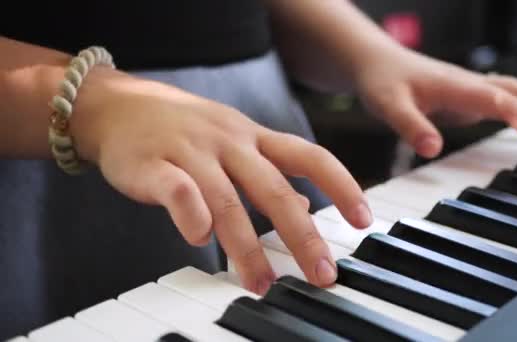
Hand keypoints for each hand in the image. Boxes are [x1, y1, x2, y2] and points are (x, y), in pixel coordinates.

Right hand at [70, 68, 372, 293]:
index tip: (363, 220)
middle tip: (322, 274)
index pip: (310, 157)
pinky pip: (176, 189)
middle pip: (275, 189)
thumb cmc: (183, 130)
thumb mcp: (234, 143)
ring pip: (228, 199)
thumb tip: (307, 209)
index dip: (341, 186)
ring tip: (260, 283)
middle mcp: (230, 142)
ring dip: (247, 245)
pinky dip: (190, 214)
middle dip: (303, 235)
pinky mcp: (153, 164)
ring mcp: (192, 151)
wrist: (117, 106)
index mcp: (254, 138)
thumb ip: (270, 174)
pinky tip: (199, 241)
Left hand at [354, 47, 516, 158]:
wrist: (376, 63)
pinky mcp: (469, 97)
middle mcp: (472, 85)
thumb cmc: (383, 81)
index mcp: (459, 86)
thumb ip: (410, 126)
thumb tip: (432, 149)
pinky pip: (509, 103)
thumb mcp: (388, 105)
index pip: (505, 103)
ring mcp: (473, 90)